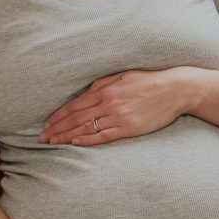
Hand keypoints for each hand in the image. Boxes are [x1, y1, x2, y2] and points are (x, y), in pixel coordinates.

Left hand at [39, 69, 187, 145]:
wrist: (176, 90)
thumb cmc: (150, 80)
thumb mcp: (124, 75)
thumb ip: (103, 83)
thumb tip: (86, 91)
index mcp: (105, 89)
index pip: (74, 105)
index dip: (58, 115)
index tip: (46, 124)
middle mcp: (109, 103)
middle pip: (75, 118)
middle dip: (56, 128)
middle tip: (42, 138)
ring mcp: (119, 116)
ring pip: (85, 128)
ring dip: (67, 136)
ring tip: (53, 143)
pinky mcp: (129, 127)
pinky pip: (104, 136)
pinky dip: (88, 140)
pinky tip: (75, 143)